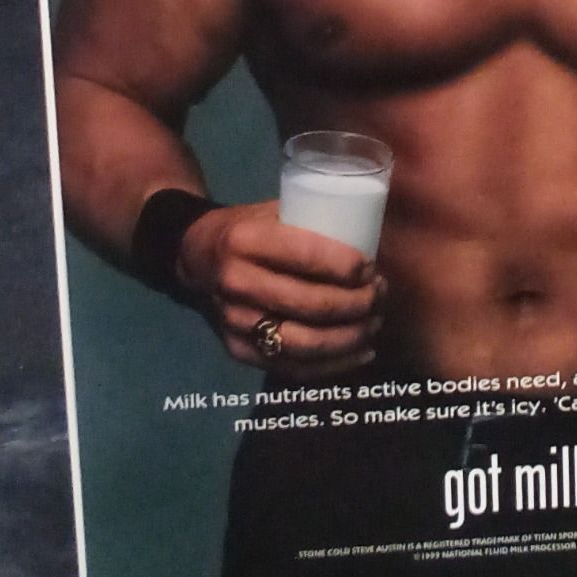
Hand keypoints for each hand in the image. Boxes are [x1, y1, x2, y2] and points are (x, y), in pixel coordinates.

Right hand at [176, 201, 384, 369]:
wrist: (197, 256)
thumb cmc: (250, 228)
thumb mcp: (274, 209)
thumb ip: (313, 222)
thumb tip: (374, 237)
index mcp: (245, 241)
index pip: (305, 256)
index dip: (346, 266)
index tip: (370, 268)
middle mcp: (236, 283)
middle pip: (310, 304)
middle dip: (357, 303)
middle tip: (380, 295)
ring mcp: (235, 322)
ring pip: (304, 343)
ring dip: (349, 337)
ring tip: (375, 323)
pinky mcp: (238, 351)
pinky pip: (292, 367)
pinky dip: (333, 365)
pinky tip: (362, 351)